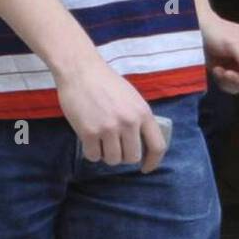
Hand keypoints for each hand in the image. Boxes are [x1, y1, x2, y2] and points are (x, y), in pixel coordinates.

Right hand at [55, 55, 167, 172]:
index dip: (153, 162)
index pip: (157, 146)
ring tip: (101, 141)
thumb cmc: (107, 83)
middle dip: (124, 157)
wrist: (81, 71)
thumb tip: (143, 142)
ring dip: (106, 155)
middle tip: (115, 148)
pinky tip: (89, 140)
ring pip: (113, 160)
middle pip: (132, 157)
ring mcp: (109, 128)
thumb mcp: (133, 98)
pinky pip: (94, 156)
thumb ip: (140, 119)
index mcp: (143, 113)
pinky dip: (91, 152)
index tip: (146, 168)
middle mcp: (129, 123)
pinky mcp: (89, 132)